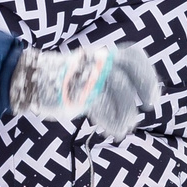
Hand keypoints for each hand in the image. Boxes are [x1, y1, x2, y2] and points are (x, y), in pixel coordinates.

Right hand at [10, 42, 160, 138]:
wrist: (34, 79)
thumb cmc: (69, 78)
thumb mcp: (92, 69)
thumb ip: (113, 77)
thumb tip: (140, 94)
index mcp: (103, 55)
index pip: (133, 57)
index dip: (147, 76)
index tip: (152, 95)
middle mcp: (97, 64)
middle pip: (126, 79)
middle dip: (142, 93)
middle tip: (147, 108)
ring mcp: (87, 79)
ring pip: (116, 96)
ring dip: (125, 114)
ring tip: (126, 128)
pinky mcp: (77, 95)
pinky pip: (101, 109)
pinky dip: (110, 122)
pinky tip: (113, 131)